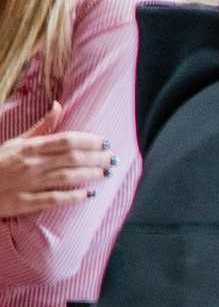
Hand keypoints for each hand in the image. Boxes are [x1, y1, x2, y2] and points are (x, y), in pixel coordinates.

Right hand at [0, 104, 112, 218]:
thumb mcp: (16, 142)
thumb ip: (41, 126)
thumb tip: (58, 105)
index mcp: (29, 147)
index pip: (65, 140)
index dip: (89, 141)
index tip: (106, 142)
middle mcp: (31, 164)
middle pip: (72, 158)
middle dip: (97, 158)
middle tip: (114, 159)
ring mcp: (29, 183)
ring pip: (67, 177)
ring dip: (91, 174)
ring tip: (108, 173)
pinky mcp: (25, 202)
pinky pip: (54, 199)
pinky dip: (74, 196)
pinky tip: (90, 194)